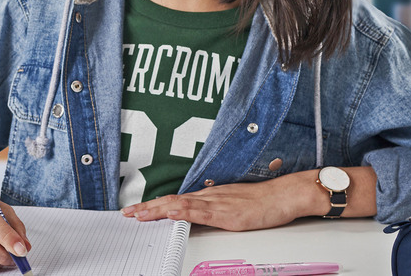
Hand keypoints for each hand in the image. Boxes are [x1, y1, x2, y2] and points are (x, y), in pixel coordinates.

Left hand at [121, 177, 301, 230]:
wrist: (283, 195)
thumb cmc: (262, 200)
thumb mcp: (232, 205)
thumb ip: (213, 209)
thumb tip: (195, 214)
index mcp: (209, 196)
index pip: (175, 200)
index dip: (153, 205)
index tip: (136, 210)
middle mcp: (209, 196)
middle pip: (171, 201)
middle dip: (147, 208)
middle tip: (126, 213)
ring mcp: (217, 204)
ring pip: (181, 205)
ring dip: (157, 209)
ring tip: (139, 214)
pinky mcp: (228, 213)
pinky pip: (202, 212)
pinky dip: (184, 211)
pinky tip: (172, 212)